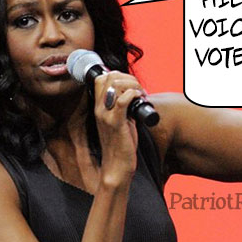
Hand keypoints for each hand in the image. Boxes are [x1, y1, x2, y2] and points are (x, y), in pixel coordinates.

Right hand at [93, 71, 142, 186]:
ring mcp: (106, 115)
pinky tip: (141, 99)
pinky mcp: (116, 123)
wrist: (117, 166)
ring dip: (132, 85)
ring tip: (141, 94)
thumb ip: (123, 107)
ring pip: (114, 85)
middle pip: (108, 77)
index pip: (101, 78)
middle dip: (127, 78)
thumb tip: (134, 95)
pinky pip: (123, 100)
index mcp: (99, 107)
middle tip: (139, 89)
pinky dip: (134, 94)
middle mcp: (100, 109)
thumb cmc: (121, 144)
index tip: (132, 85)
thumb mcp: (120, 121)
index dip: (118, 75)